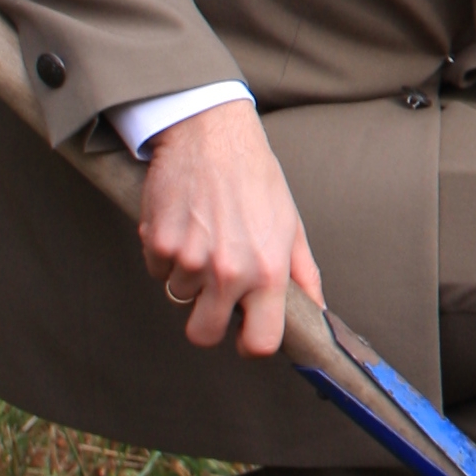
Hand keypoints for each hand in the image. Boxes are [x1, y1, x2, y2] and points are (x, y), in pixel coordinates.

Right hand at [138, 99, 321, 358]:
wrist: (212, 133)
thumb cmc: (256, 177)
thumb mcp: (291, 224)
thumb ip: (304, 274)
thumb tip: (319, 312)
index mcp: (268, 270)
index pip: (259, 342)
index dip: (250, 343)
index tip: (245, 332)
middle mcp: (229, 271)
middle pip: (203, 334)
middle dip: (206, 318)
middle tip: (214, 289)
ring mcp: (190, 259)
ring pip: (178, 297)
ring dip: (187, 276)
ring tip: (204, 235)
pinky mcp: (158, 244)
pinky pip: (157, 269)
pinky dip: (165, 254)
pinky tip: (183, 222)